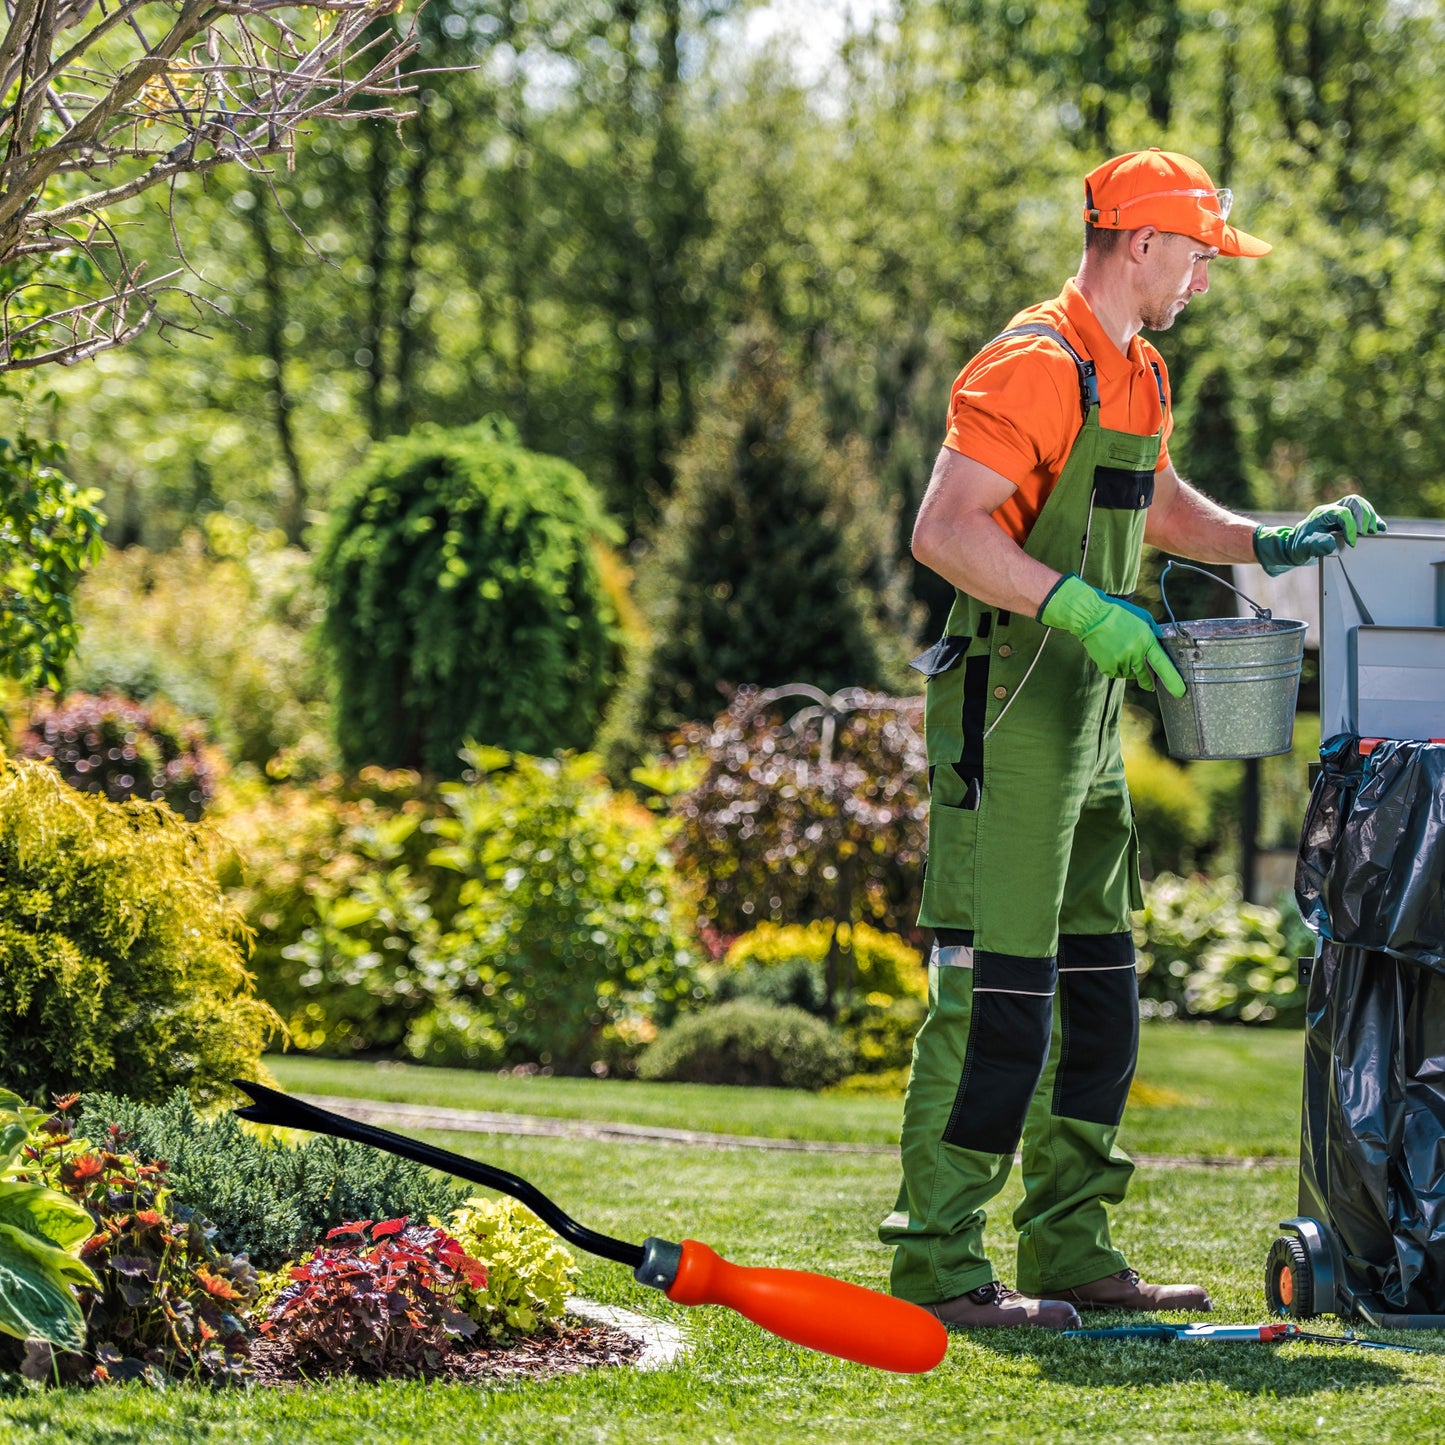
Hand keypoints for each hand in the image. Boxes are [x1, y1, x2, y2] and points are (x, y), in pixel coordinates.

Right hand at [1038, 575, 1185, 696]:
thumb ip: (1154, 633)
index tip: (1180, 692)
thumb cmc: (1119, 614)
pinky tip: (1112, 654)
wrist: (1092, 616)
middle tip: (1151, 686)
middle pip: (1146, 677)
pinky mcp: (1107, 667)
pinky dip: (1117, 667)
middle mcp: (1134, 653)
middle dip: (1149, 682)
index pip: (1163, 664)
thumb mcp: (1143, 618)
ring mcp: (1120, 662)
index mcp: (1146, 640)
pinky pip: (1117, 673)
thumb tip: (1161, 646)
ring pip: (1130, 675)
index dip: (1172, 680)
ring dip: (1129, 668)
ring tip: (1121, 651)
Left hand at [1253, 494, 1385, 576]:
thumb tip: (1332, 544)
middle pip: (1354, 501)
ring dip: (1370, 517)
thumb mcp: (1304, 547)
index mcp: (1322, 514)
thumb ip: (1316, 544)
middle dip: (1363, 516)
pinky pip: (1365, 512)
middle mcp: (1333, 508)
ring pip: (1361, 504)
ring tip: (1372, 533)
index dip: (1350, 526)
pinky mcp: (1349, 518)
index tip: (1352, 543)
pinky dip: (1374, 519)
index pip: (1341, 513)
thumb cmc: (1301, 545)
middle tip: (1365, 533)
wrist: (1299, 544)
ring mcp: (1342, 511)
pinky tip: (1380, 529)